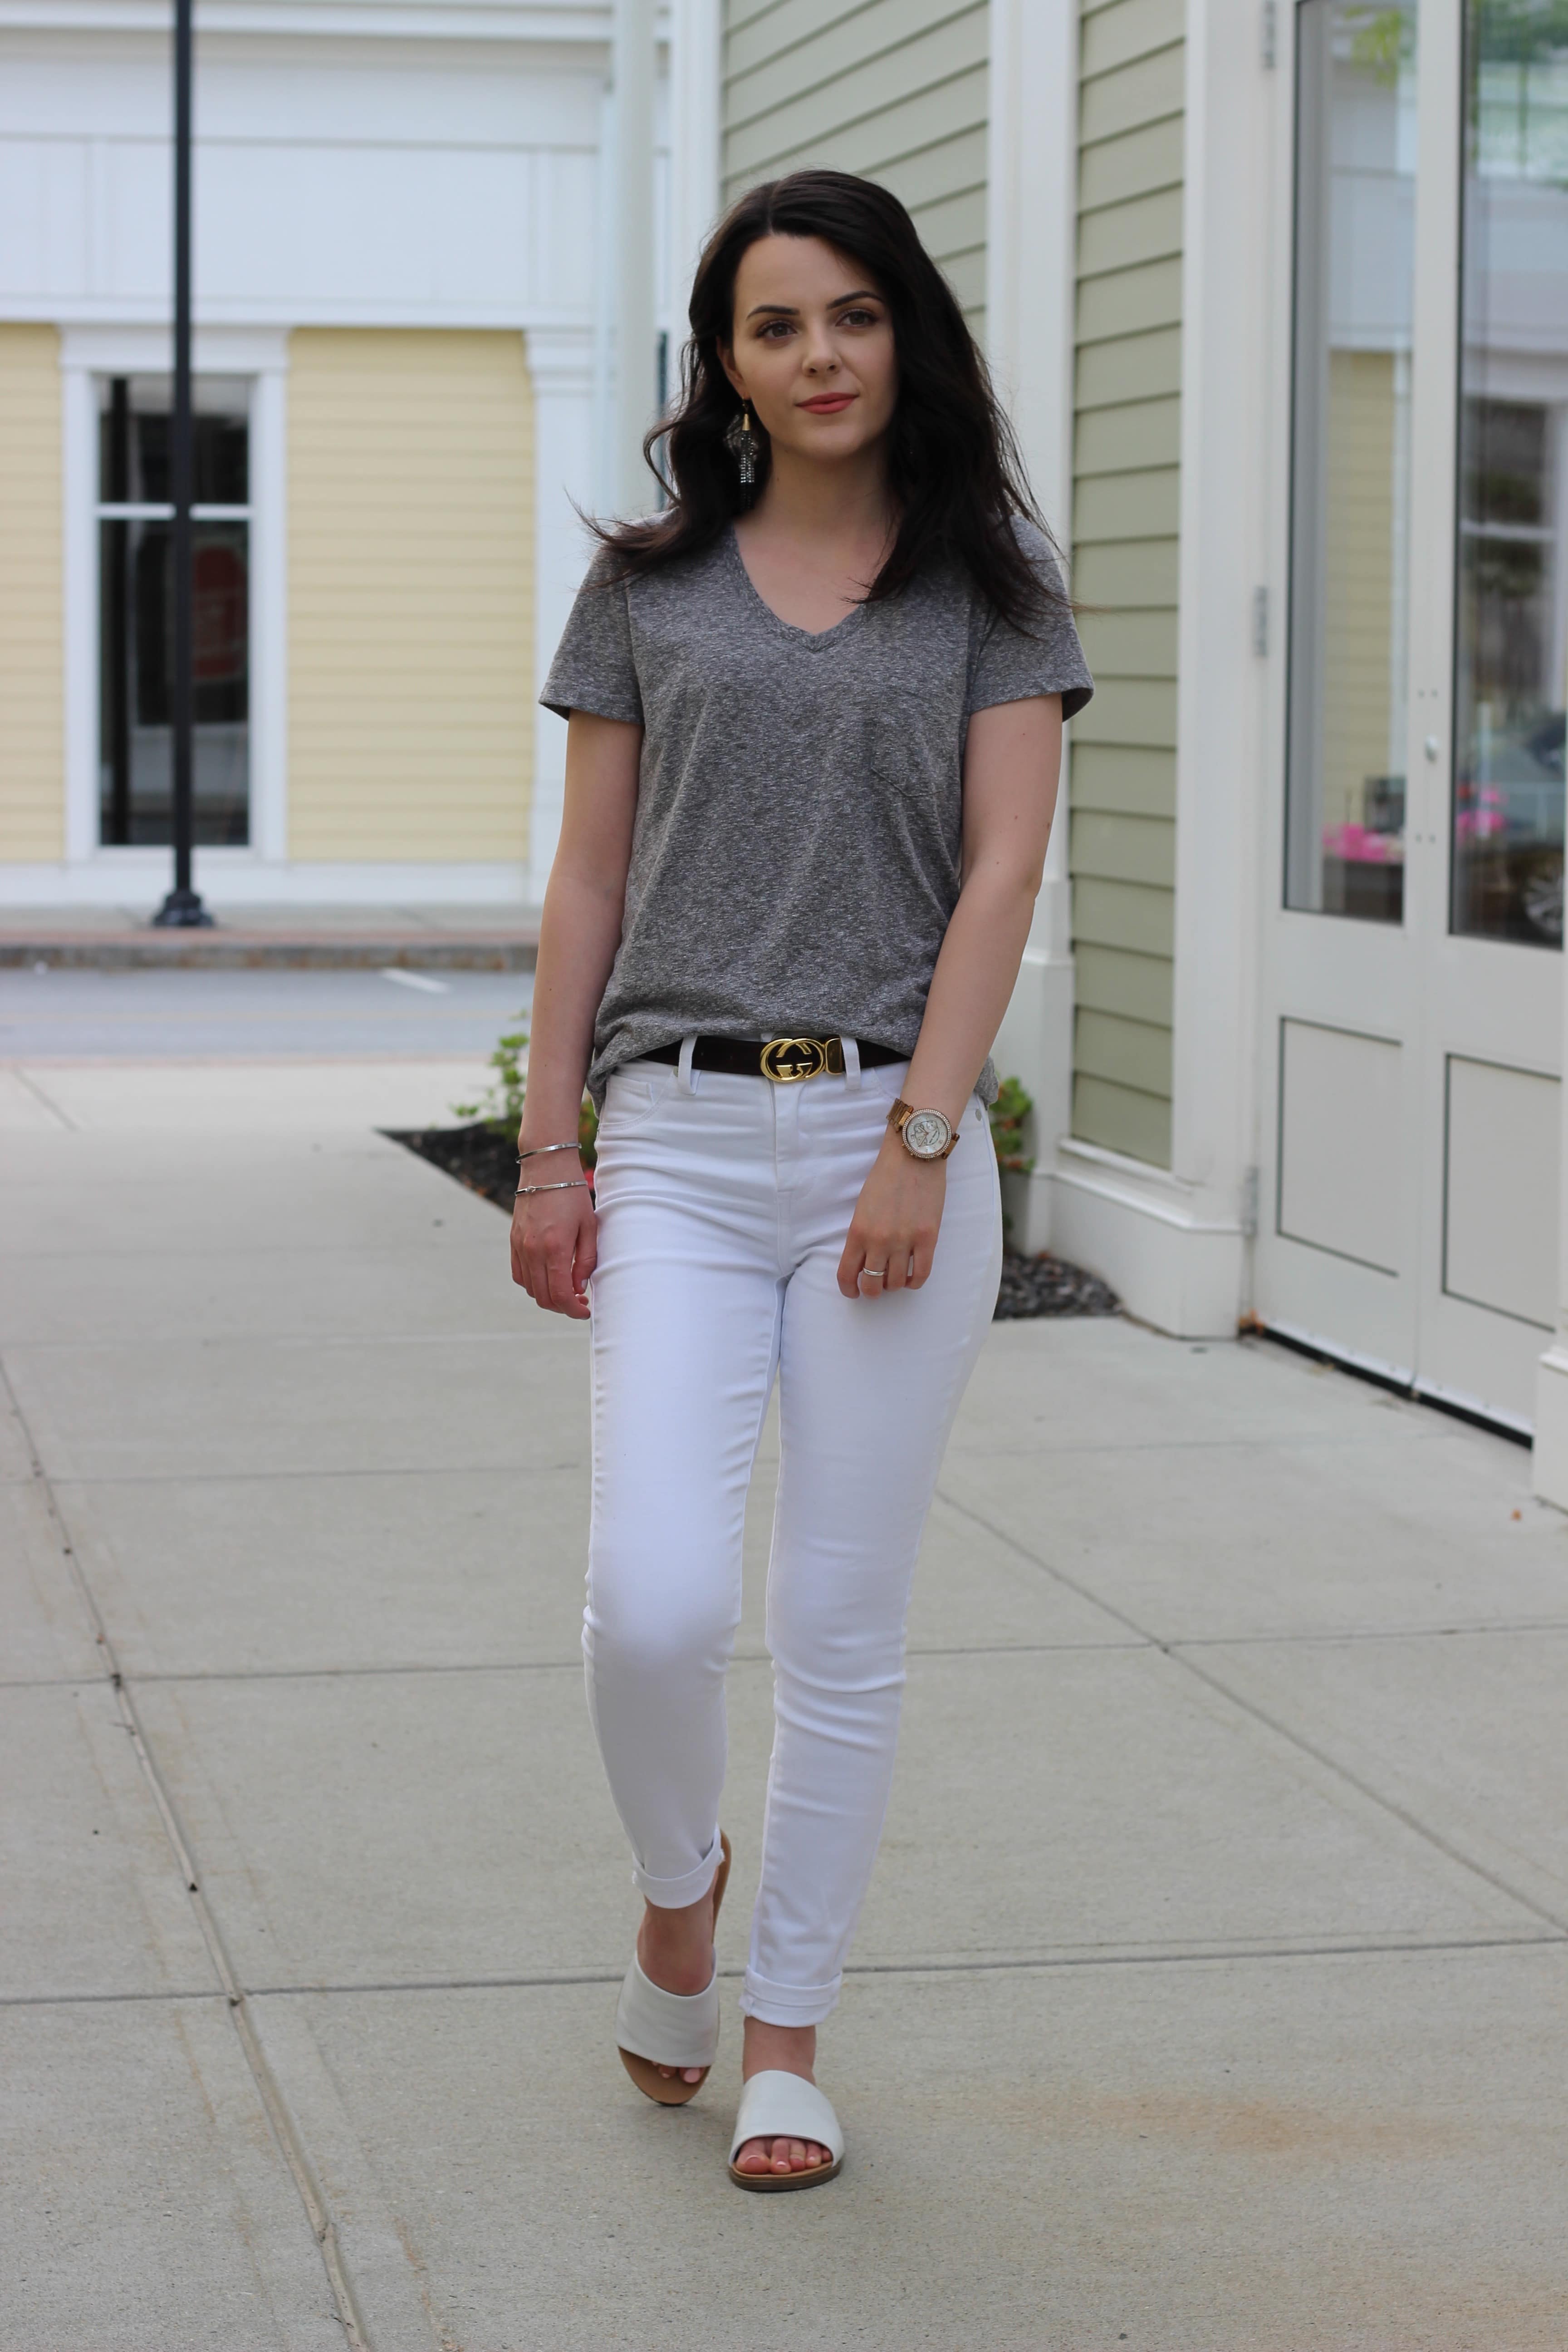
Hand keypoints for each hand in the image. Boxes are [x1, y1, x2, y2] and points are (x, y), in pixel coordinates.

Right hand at [510, 1167, 596, 1318]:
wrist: (546, 1169)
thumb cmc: (572, 1195)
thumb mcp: (589, 1227)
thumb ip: (586, 1261)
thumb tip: (579, 1288)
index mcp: (554, 1247)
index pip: (560, 1294)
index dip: (573, 1310)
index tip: (586, 1311)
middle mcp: (533, 1250)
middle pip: (543, 1297)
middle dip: (562, 1307)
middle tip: (579, 1301)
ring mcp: (520, 1246)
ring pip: (530, 1288)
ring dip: (548, 1296)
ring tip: (566, 1289)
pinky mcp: (513, 1241)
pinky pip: (519, 1274)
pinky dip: (532, 1283)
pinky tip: (548, 1277)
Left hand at [837, 1128, 946, 1298]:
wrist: (914, 1155)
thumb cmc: (886, 1177)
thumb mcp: (862, 1207)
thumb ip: (861, 1234)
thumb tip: (864, 1260)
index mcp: (858, 1231)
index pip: (846, 1274)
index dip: (849, 1289)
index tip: (852, 1291)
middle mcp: (879, 1240)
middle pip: (872, 1284)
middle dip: (872, 1291)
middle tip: (875, 1287)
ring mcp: (905, 1240)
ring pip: (896, 1282)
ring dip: (894, 1285)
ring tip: (895, 1278)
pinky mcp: (928, 1238)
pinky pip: (921, 1274)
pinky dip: (914, 1282)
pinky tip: (911, 1277)